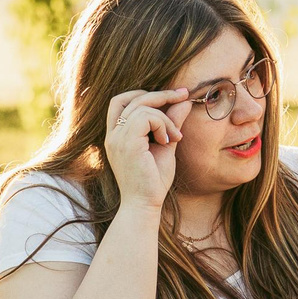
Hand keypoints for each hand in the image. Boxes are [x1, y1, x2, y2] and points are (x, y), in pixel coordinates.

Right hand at [102, 87, 188, 208]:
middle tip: (184, 95)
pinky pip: (145, 117)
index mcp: (117, 135)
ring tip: (175, 137)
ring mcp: (117, 138)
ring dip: (165, 117)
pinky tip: (168, 141)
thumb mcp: (166, 145)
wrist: (145, 205)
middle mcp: (112, 135)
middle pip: (131, 97)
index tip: (174, 96)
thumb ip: (172, 122)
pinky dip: (162, 123)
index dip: (146, 93)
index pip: (122, 101)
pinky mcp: (126, 143)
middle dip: (160, 94)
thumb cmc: (154, 181)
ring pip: (142, 106)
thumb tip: (184, 101)